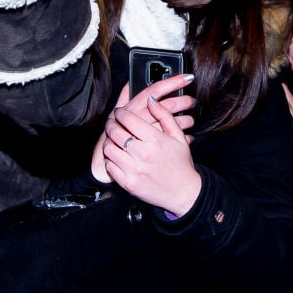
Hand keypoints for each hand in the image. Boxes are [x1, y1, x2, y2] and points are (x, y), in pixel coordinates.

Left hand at [92, 73, 198, 215]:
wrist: (184, 193)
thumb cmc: (181, 164)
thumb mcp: (178, 136)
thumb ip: (164, 116)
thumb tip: (151, 100)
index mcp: (155, 140)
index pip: (129, 119)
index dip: (120, 113)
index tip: (120, 112)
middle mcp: (143, 154)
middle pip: (115, 132)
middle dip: (111, 124)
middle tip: (113, 123)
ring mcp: (134, 170)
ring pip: (109, 149)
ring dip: (108, 141)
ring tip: (114, 139)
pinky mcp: (128, 183)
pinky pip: (110, 167)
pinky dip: (110, 159)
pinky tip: (117, 156)